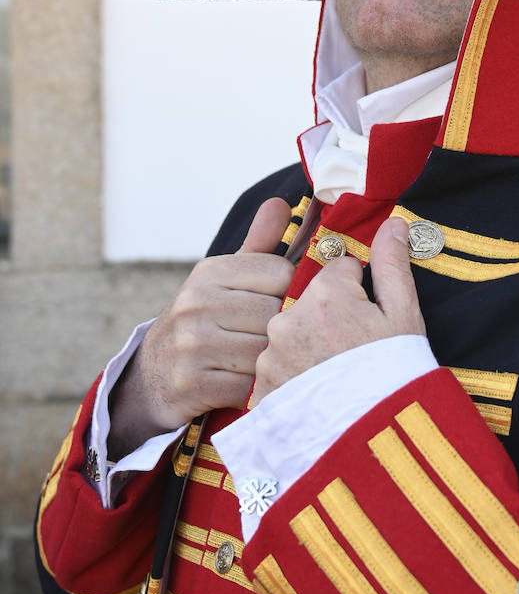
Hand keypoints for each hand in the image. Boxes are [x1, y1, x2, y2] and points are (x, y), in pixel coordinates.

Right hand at [108, 199, 293, 456]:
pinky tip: (253, 385)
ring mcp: (191, 344)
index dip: (292, 292)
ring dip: (274, 362)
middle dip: (284, 331)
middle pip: (275, 314)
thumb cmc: (203, 322)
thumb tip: (282, 203)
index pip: (279, 273)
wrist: (152, 377)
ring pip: (265, 352)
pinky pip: (249, 387)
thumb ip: (258, 245)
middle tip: (282, 340)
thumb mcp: (224, 280)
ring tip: (269, 362)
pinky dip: (258, 390)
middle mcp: (196, 303)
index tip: (286, 304)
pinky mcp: (192, 384)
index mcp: (209, 272)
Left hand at [250, 216, 425, 406]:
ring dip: (309, 346)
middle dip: (329, 317)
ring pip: (291, 333)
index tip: (369, 321)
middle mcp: (289, 318)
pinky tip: (318, 394)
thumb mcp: (404, 314)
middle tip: (354, 352)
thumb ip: (392, 263)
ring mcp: (272, 355)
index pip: (337, 272)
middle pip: (310, 301)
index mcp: (324, 293)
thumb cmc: (395, 375)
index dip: (358, 293)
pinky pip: (279, 368)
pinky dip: (295, 376)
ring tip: (336, 377)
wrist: (373, 442)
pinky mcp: (262, 388)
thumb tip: (392, 222)